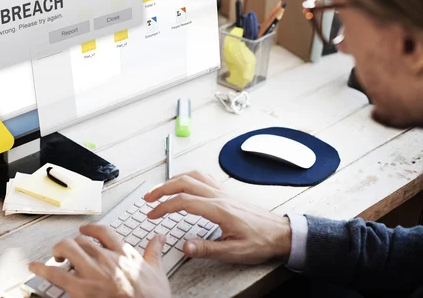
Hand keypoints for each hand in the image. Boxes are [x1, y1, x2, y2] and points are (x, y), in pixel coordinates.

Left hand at [28, 224, 170, 297]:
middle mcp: (106, 258)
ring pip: (68, 249)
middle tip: (68, 251)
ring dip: (58, 251)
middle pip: (81, 240)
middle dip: (72, 244)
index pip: (103, 231)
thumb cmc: (152, 297)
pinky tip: (35, 267)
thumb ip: (154, 252)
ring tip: (55, 257)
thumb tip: (159, 237)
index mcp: (123, 253)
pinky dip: (42, 269)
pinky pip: (56, 274)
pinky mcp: (81, 289)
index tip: (85, 230)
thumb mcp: (157, 272)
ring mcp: (93, 273)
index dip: (90, 229)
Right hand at [143, 171, 290, 264]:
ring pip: (193, 176)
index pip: (183, 201)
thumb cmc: (260, 242)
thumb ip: (207, 248)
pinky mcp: (226, 193)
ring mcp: (223, 192)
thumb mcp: (234, 251)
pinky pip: (203, 177)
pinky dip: (188, 177)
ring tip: (161, 189)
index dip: (163, 207)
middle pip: (184, 182)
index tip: (152, 214)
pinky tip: (185, 183)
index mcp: (218, 209)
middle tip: (148, 198)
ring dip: (173, 180)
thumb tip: (185, 246)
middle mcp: (219, 196)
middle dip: (162, 188)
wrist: (281, 233)